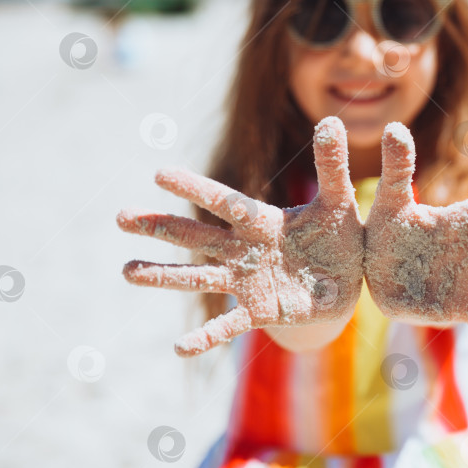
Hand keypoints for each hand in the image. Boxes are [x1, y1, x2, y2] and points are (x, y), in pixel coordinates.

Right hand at [116, 117, 362, 356]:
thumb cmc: (339, 237)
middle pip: (196, 236)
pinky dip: (206, 336)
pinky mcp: (259, 311)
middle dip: (159, 227)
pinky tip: (180, 347)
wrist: (347, 283)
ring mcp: (248, 281)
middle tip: (120, 217)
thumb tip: (331, 120)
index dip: (194, 187)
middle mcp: (246, 250)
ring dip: (164, 275)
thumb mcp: (338, 203)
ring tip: (127, 271)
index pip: (224, 201)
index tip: (160, 173)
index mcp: (262, 221)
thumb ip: (332, 168)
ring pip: (199, 277)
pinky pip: (228, 324)